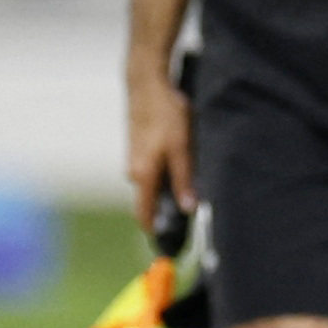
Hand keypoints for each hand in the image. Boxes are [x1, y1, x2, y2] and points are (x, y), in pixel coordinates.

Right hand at [126, 68, 193, 231]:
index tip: (168, 245)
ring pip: (154, 183)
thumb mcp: (183, 146)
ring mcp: (135, 158)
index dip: (155, 231)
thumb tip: (189, 208)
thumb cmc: (165, 112)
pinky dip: (168, 172)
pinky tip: (183, 162)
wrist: (148, 82)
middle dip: (169, 209)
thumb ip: (185, 178)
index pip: (144, 214)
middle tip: (194, 214)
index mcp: (142, 174)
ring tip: (193, 184)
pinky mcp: (140, 147)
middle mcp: (134, 170)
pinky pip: (155, 169)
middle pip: (151, 200)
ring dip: (171, 188)